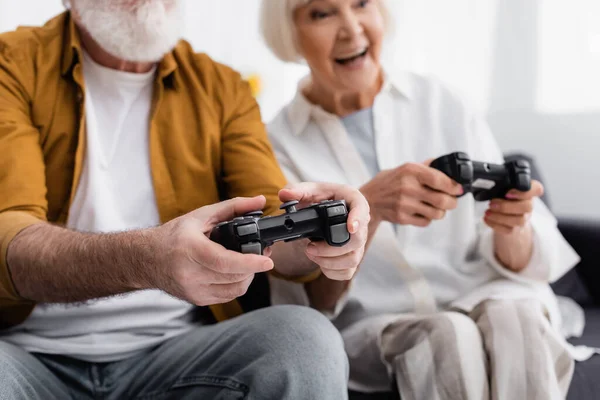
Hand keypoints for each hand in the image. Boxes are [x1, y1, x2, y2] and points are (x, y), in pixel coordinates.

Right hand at [149, 196, 273, 305]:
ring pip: (233, 290)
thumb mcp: (201, 215)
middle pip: (233, 276)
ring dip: (248, 277)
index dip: (250, 263)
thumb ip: (233, 207)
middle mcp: (190, 273)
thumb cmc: (174, 235)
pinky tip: (235, 273)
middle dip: (254, 267)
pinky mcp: (196, 299)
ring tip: (249, 263)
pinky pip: (226, 296)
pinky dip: (236, 285)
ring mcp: (192, 289)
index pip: (225, 262)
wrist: (146, 259)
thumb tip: (260, 201)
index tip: (268, 260)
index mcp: (190, 249)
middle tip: (263, 254)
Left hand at [278, 182, 369, 280]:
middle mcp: (360, 224)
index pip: (362, 209)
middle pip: (357, 241)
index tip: (350, 227)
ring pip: (352, 260)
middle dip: (331, 248)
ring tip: (311, 253)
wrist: (334, 209)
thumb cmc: (326, 197)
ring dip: (329, 262)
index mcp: (353, 202)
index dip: (357, 219)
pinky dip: (331, 272)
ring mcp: (358, 244)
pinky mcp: (352, 258)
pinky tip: (320, 263)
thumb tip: (284, 194)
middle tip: (310, 247)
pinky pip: (347, 272)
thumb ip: (298, 191)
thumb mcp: (312, 190)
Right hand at [360, 161, 462, 226]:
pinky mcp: (401, 218)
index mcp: (410, 170)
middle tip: (452, 201)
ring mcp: (404, 204)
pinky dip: (428, 218)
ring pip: (436, 213)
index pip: (440, 180)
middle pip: (442, 200)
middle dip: (452, 202)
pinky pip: (426, 221)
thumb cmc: (388, 183)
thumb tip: (446, 164)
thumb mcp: (403, 168)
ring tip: (437, 208)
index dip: (454, 186)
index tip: (458, 189)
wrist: (368, 199)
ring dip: (441, 212)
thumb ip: (424, 167)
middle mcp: (407, 187)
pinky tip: (423, 212)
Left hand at [484, 180, 543, 234]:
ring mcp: (523, 219)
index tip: (508, 193)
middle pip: (527, 207)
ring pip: (519, 220)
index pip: (536, 189)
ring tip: (488, 212)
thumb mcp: (504, 188)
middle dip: (506, 206)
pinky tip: (487, 218)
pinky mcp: (515, 230)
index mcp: (527, 192)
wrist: (504, 218)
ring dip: (500, 216)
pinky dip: (495, 224)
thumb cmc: (504, 199)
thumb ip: (503, 185)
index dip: (525, 192)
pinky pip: (508, 230)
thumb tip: (490, 185)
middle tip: (492, 203)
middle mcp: (528, 205)